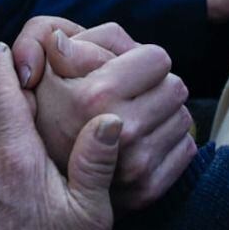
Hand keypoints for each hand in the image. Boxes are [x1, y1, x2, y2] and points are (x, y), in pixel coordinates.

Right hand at [35, 28, 195, 212]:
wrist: (42, 174)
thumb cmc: (48, 106)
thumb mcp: (46, 62)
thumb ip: (63, 41)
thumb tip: (63, 40)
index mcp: (96, 96)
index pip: (159, 58)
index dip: (139, 59)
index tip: (121, 71)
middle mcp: (120, 131)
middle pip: (176, 87)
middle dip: (155, 86)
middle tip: (129, 95)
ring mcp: (135, 165)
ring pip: (183, 118)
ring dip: (162, 114)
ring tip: (131, 119)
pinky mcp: (147, 189)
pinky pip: (186, 148)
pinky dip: (168, 142)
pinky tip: (140, 143)